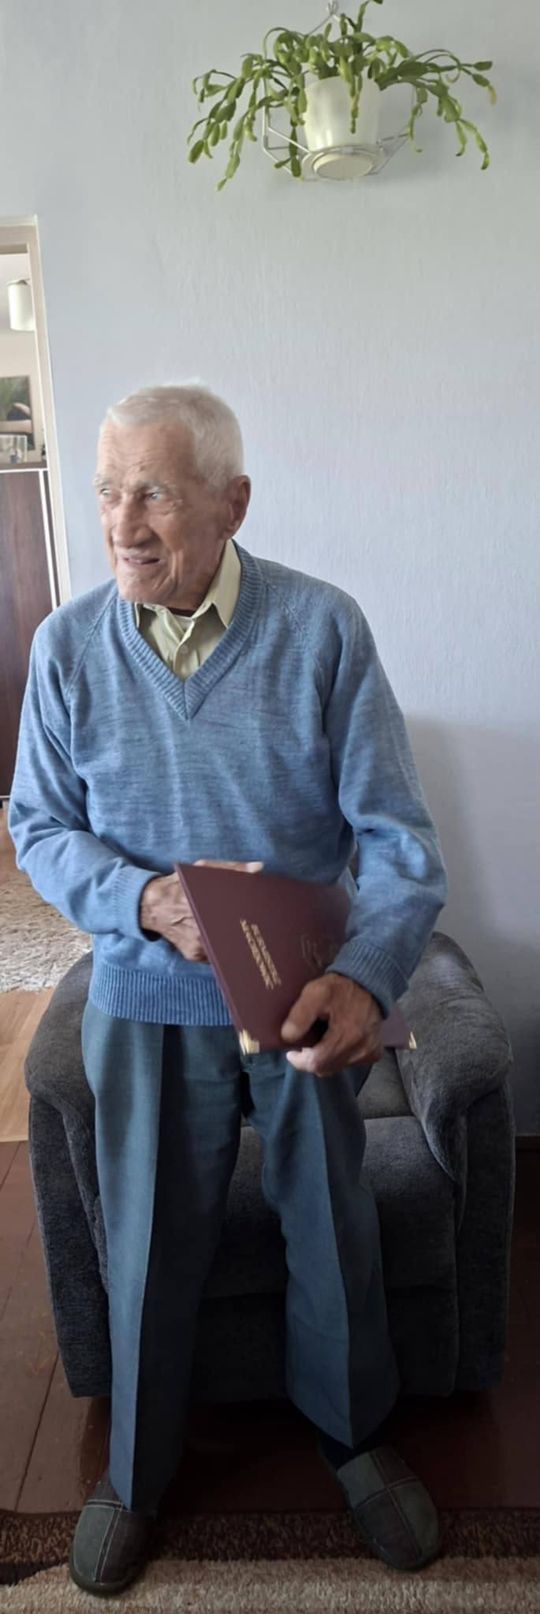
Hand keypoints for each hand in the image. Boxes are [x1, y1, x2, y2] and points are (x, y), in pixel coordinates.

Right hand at [139, 859, 262, 960]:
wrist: (152, 905)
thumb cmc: (180, 885)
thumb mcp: (203, 869)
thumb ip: (231, 868)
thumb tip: (258, 869)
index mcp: (204, 905)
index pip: (236, 916)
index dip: (253, 918)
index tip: (267, 917)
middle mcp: (200, 929)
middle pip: (235, 936)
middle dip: (248, 932)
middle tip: (265, 929)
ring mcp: (197, 945)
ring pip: (227, 948)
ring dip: (238, 942)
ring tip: (252, 936)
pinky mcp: (194, 955)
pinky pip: (216, 955)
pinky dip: (224, 948)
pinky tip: (232, 940)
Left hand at [281, 972, 383, 1076]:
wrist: (368, 983)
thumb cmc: (339, 988)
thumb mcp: (315, 992)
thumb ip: (300, 1015)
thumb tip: (288, 1037)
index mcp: (347, 1035)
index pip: (317, 1064)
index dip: (300, 1061)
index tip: (292, 1052)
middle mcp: (361, 1048)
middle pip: (326, 1068)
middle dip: (312, 1059)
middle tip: (306, 1042)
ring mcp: (369, 1052)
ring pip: (337, 1067)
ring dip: (325, 1058)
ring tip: (321, 1039)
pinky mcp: (374, 1053)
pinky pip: (349, 1063)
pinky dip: (339, 1056)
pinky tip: (337, 1041)